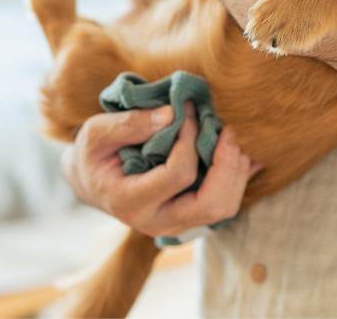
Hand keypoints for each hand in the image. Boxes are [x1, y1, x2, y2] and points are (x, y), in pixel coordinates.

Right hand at [61, 102, 259, 237]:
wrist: (93, 181)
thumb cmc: (94, 154)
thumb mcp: (96, 133)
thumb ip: (130, 123)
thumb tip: (172, 114)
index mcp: (129, 202)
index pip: (178, 174)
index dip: (191, 140)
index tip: (190, 112)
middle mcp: (156, 223)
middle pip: (211, 205)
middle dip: (227, 164)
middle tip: (228, 130)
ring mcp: (176, 225)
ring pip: (224, 207)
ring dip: (237, 171)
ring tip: (233, 138)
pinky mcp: (190, 218)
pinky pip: (226, 203)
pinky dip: (239, 177)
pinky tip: (244, 153)